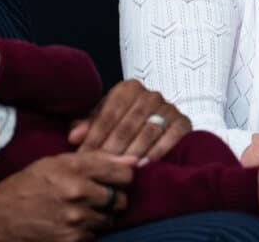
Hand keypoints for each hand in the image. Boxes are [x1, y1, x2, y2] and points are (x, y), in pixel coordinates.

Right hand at [0, 150, 137, 241]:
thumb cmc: (29, 184)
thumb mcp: (58, 162)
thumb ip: (98, 158)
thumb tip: (135, 160)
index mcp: (76, 168)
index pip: (124, 175)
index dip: (123, 179)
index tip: (115, 182)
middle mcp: (77, 193)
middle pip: (120, 200)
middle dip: (114, 200)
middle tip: (98, 199)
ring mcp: (74, 219)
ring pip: (109, 220)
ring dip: (100, 217)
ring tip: (81, 211)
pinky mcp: (69, 240)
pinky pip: (93, 235)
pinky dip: (86, 231)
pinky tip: (71, 224)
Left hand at [68, 79, 190, 162]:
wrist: (157, 123)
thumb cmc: (122, 123)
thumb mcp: (104, 121)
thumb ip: (88, 127)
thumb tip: (74, 138)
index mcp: (128, 89)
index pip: (109, 114)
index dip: (94, 137)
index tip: (83, 156)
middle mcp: (151, 95)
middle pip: (128, 124)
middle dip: (112, 148)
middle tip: (101, 168)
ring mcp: (169, 107)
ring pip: (149, 131)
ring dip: (134, 151)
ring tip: (121, 169)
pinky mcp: (184, 121)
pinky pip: (172, 136)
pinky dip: (159, 150)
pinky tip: (146, 165)